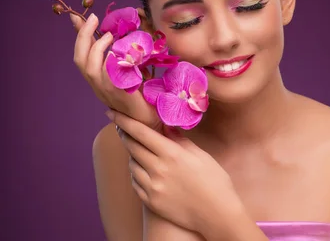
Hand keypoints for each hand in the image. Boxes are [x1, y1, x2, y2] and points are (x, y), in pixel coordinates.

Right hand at [71, 13, 160, 128]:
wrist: (151, 118)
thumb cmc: (144, 93)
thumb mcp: (131, 68)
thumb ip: (123, 52)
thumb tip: (122, 31)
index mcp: (98, 79)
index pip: (81, 55)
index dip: (79, 36)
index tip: (78, 17)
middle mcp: (97, 85)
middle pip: (80, 60)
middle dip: (84, 36)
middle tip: (93, 18)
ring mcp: (105, 91)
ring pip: (89, 68)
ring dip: (97, 47)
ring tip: (109, 35)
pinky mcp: (118, 94)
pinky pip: (106, 76)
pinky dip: (107, 62)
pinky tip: (114, 52)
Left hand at [107, 109, 245, 234]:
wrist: (217, 215)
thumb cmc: (214, 182)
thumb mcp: (200, 155)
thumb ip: (179, 139)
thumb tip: (165, 124)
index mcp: (172, 154)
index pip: (140, 132)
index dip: (123, 120)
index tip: (112, 113)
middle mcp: (159, 169)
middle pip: (132, 146)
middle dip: (125, 134)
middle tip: (122, 127)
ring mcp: (152, 187)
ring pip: (132, 164)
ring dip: (132, 154)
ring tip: (141, 149)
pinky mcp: (150, 201)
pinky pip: (135, 181)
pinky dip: (136, 172)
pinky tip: (145, 169)